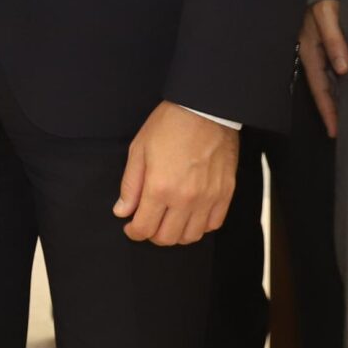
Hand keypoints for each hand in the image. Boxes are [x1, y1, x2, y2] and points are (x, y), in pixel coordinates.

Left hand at [115, 102, 237, 244]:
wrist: (205, 109)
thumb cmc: (169, 126)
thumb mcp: (139, 150)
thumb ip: (130, 185)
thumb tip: (122, 211)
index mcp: (160, 187)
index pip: (144, 227)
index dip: (134, 232)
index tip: (130, 227)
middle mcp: (185, 198)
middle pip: (167, 237)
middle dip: (152, 235)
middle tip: (148, 223)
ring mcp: (208, 198)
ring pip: (191, 236)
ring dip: (176, 234)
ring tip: (168, 221)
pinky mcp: (225, 193)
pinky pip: (213, 224)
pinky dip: (200, 226)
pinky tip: (190, 216)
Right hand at [297, 0, 347, 139]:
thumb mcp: (327, 14)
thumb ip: (335, 40)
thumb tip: (343, 69)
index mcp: (309, 48)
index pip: (319, 87)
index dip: (327, 109)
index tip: (334, 130)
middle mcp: (310, 51)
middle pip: (321, 86)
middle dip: (329, 108)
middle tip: (338, 130)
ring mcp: (314, 46)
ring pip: (324, 77)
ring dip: (333, 95)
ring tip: (343, 114)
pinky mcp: (321, 40)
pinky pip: (327, 65)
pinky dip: (335, 78)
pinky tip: (344, 83)